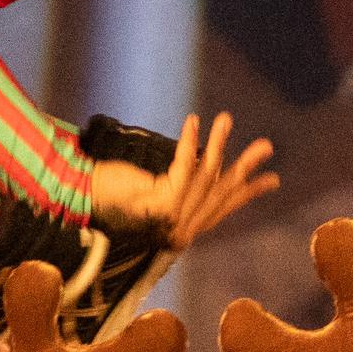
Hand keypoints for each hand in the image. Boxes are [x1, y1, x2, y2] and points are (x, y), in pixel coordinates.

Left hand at [87, 112, 280, 251]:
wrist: (79, 196)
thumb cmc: (110, 192)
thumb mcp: (155, 189)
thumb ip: (184, 186)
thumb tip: (215, 167)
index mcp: (181, 232)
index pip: (221, 210)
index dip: (247, 192)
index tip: (273, 179)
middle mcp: (179, 232)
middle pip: (219, 193)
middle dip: (244, 165)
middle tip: (267, 146)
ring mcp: (171, 221)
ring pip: (205, 176)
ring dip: (218, 143)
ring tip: (227, 118)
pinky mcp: (162, 204)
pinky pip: (184, 167)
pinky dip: (190, 141)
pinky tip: (194, 120)